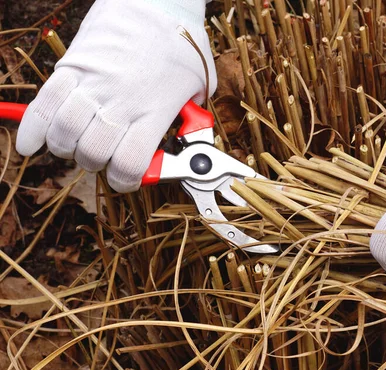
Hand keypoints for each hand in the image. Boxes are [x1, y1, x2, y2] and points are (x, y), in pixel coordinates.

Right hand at [16, 0, 215, 192]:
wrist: (156, 1)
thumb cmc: (182, 43)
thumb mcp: (200, 86)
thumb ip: (190, 118)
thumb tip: (183, 138)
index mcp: (153, 111)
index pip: (128, 165)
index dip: (125, 181)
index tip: (127, 178)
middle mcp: (121, 102)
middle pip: (93, 154)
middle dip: (95, 164)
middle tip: (102, 155)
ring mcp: (93, 84)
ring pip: (64, 134)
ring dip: (66, 148)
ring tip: (76, 144)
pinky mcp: (72, 67)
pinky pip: (43, 105)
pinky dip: (31, 129)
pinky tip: (30, 145)